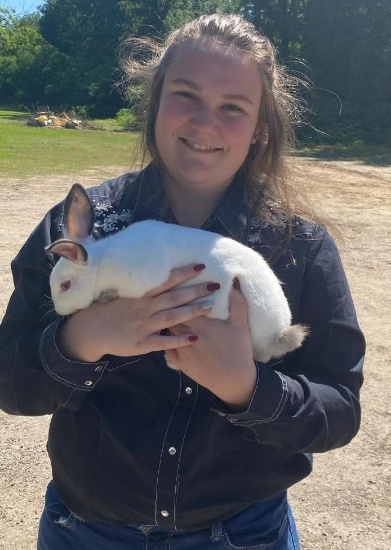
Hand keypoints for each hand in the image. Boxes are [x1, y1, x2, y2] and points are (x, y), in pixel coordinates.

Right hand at [57, 264, 217, 361]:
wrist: (90, 330)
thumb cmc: (110, 311)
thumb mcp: (127, 297)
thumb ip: (146, 293)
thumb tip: (165, 282)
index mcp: (142, 296)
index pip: (166, 281)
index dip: (184, 273)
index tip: (201, 265)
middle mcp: (145, 309)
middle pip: (174, 298)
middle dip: (195, 290)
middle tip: (215, 284)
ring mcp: (144, 326)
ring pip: (172, 317)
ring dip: (192, 312)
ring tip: (210, 306)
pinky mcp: (141, 344)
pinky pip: (163, 342)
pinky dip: (178, 340)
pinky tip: (194, 338)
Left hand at [165, 281, 256, 408]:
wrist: (234, 381)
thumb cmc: (239, 351)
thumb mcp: (241, 325)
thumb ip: (237, 302)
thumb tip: (233, 281)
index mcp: (200, 324)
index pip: (183, 302)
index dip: (180, 291)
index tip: (179, 283)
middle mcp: (186, 335)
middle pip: (171, 314)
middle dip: (170, 304)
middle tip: (169, 294)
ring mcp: (181, 350)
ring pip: (166, 330)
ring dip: (166, 320)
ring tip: (165, 311)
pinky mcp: (179, 363)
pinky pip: (166, 347)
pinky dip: (165, 338)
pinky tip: (165, 332)